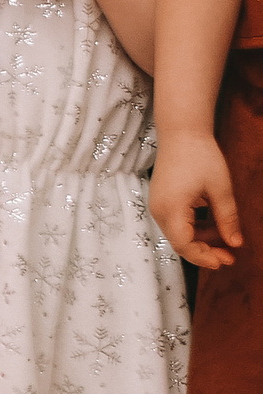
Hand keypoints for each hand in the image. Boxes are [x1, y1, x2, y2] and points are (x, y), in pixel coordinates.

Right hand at [150, 129, 243, 269]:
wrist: (181, 131)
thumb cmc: (201, 155)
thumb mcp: (220, 189)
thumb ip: (227, 218)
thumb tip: (236, 244)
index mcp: (172, 208)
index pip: (184, 245)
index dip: (204, 257)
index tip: (225, 261)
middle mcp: (159, 210)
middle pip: (180, 243)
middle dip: (205, 252)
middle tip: (229, 256)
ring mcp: (158, 205)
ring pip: (179, 234)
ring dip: (201, 240)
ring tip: (225, 241)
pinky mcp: (161, 200)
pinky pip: (177, 222)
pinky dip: (194, 228)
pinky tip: (212, 225)